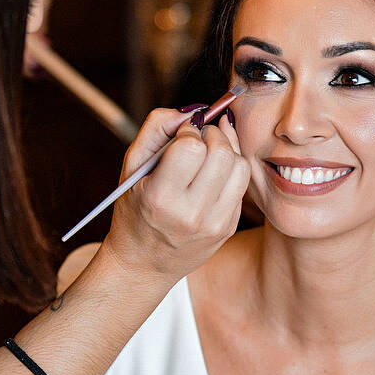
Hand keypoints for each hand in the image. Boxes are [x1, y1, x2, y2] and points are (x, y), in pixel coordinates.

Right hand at [99, 108, 249, 286]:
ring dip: (226, 152)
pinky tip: (211, 176)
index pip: (192, 147)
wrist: (144, 263)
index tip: (181, 135)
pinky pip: (242, 185)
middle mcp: (190, 214)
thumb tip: (191, 111)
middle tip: (198, 140)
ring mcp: (214, 224)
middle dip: (212, 135)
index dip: (189, 131)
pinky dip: (229, 172)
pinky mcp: (228, 227)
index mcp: (160, 197)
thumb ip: (156, 128)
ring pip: (239, 166)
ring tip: (207, 156)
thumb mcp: (132, 168)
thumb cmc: (135, 209)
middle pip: (222, 153)